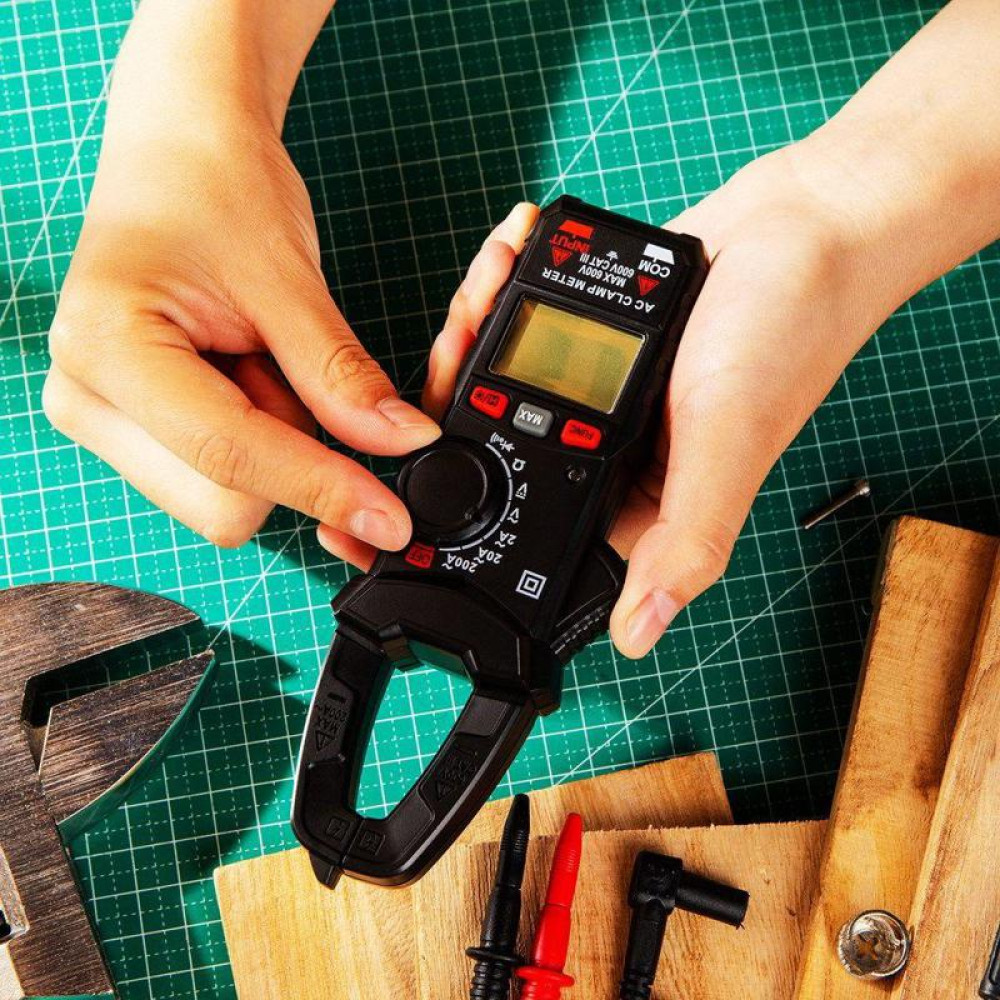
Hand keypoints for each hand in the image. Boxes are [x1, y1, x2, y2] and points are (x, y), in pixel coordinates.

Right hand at [43, 0, 437, 550]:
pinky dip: (261, 440)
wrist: (180, 154)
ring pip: (226, 497)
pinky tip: (245, 375)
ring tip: (255, 356)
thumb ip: (341, 376)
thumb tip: (402, 443)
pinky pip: (221, 476)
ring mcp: (104, 419)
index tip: (390, 519)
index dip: (321, 489)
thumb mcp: (288, 279)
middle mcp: (87, 399)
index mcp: (107, 350)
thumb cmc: (216, 188)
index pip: (230, 457)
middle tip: (284, 365)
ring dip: (275, 446)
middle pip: (223, 501)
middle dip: (288, 457)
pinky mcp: (134, 429)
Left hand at [423, 149, 895, 657]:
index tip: (438, 440)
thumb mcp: (731, 444)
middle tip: (462, 332)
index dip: (473, 487)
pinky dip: (510, 285)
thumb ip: (687, 539)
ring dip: (482, 325)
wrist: (810, 222)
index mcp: (641, 495)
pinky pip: (533, 318)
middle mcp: (617, 448)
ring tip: (490, 278)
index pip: (537, 519)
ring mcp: (606, 387)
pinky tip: (512, 250)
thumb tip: (637, 636)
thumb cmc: (786, 335)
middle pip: (503, 437)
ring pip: (507, 373)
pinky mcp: (602, 330)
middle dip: (463, 385)